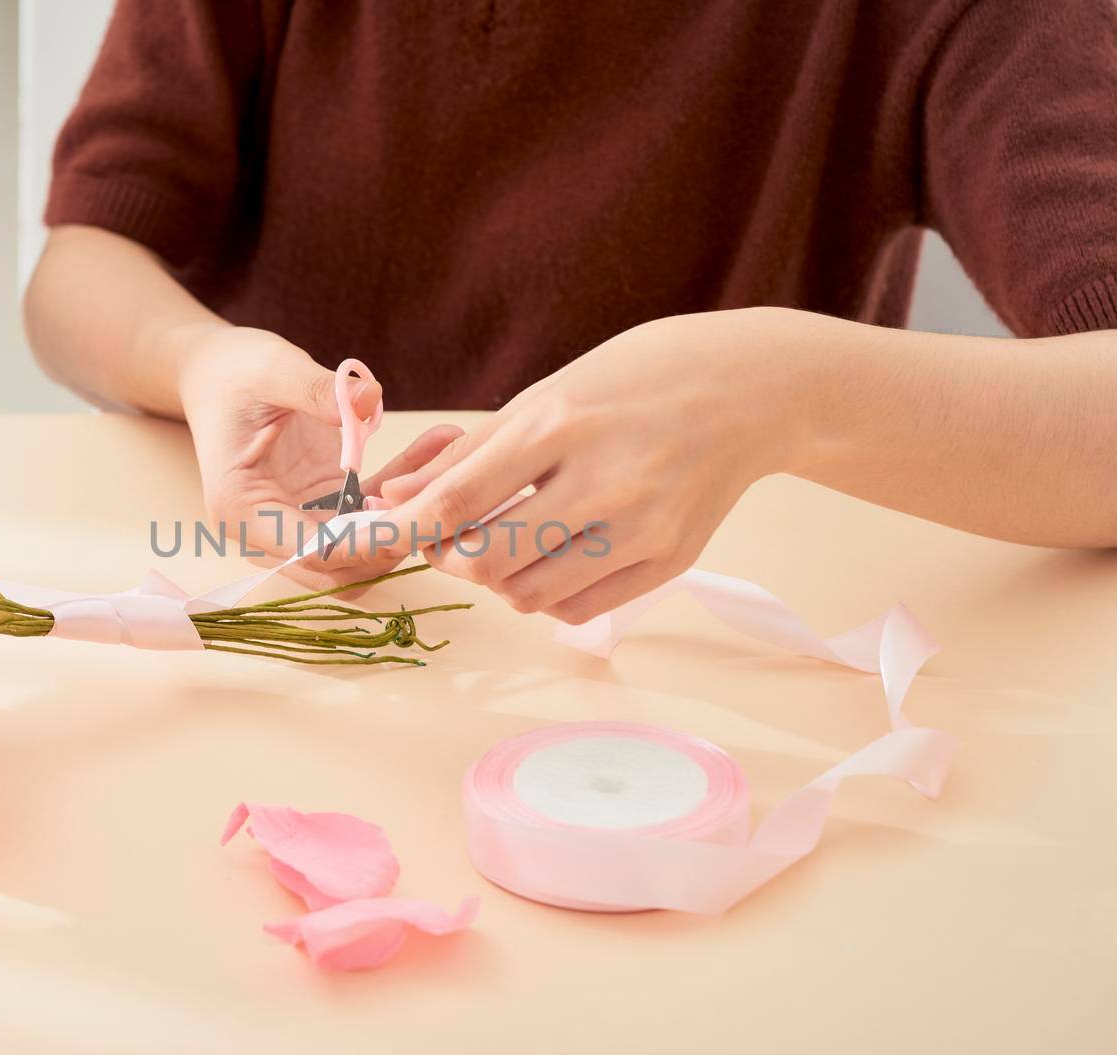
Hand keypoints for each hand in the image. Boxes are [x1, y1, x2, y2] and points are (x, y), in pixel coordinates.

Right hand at [177, 326, 462, 584]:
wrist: (219, 371)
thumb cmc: (233, 372)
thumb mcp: (272, 369)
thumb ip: (315, 388)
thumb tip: (369, 398)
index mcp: (242, 510)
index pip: (311, 552)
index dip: (364, 543)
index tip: (412, 511)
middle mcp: (267, 530)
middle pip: (341, 567)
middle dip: (393, 539)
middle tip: (442, 491)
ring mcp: (298, 522)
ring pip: (363, 549)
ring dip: (406, 517)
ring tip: (448, 463)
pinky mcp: (324, 506)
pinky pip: (371, 513)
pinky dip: (405, 491)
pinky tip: (439, 445)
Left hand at [373, 309, 813, 621]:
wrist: (748, 390)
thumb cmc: (632, 382)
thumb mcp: (547, 394)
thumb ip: (472, 455)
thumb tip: (398, 502)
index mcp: (561, 423)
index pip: (458, 499)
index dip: (402, 531)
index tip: (368, 540)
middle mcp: (603, 480)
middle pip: (488, 561)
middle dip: (450, 558)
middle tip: (450, 539)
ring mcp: (642, 527)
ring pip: (528, 596)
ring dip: (499, 579)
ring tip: (512, 541)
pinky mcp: (670, 561)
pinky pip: (578, 610)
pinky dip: (548, 596)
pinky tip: (557, 558)